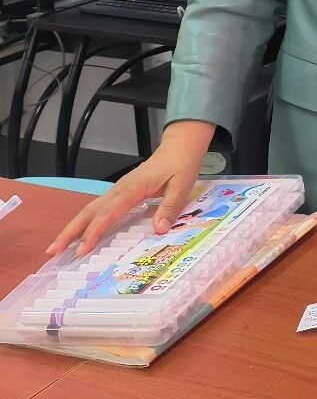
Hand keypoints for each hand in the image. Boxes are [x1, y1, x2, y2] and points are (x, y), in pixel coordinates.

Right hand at [47, 120, 213, 257]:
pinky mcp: (120, 191)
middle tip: (52, 252)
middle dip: (70, 231)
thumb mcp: (182, 186)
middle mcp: (120, 189)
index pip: (109, 212)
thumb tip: (159, 230)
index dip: (94, 232)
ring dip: (73, 227)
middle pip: (90, 211)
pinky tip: (79, 234)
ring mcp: (118, 190)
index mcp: (134, 188)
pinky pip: (98, 208)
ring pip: (90, 209)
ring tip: (57, 247)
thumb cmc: (181, 166)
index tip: (82, 250)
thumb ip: (171, 207)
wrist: (179, 147)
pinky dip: (85, 222)